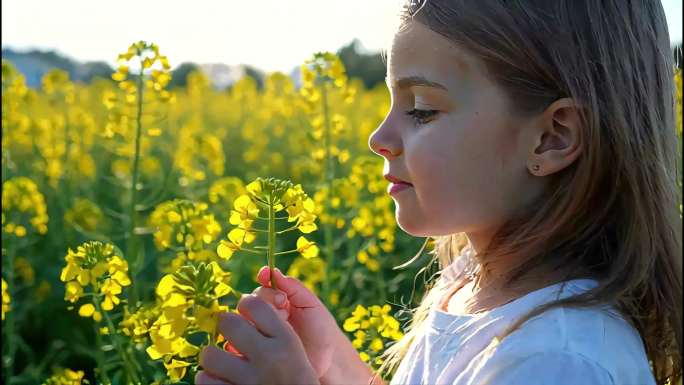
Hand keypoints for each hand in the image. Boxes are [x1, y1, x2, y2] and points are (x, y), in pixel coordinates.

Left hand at [197, 294, 318, 384]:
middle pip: (228, 324)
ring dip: (213, 357)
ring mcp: (250, 381)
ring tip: (221, 361)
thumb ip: (273, 330)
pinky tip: (220, 379)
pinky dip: (209, 379)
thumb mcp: (294, 350)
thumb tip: (243, 304)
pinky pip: (205, 381)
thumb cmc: (296, 378)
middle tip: (227, 332)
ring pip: (210, 355)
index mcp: (285, 341)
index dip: (245, 305)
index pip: (254, 304)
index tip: (244, 313)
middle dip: (224, 325)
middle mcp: (267, 358)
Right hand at [250, 267, 340, 378]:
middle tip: (283, 309)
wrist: (326, 361)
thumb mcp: (311, 304)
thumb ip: (293, 286)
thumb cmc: (320, 330)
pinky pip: (234, 344)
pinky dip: (244, 339)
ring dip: (257, 322)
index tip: (279, 294)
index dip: (267, 288)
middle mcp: (261, 317)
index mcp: (275, 302)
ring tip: (280, 328)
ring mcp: (254, 335)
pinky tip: (263, 342)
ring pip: (240, 321)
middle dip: (265, 303)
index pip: (261, 289)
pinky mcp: (249, 354)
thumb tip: (270, 271)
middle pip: (248, 302)